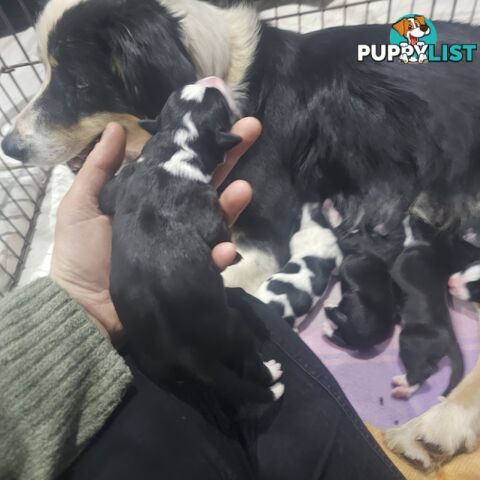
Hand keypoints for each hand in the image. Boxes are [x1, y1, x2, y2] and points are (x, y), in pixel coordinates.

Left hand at [50, 119, 261, 344]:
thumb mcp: (82, 204)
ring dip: (233, 203)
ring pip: (217, 217)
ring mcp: (185, 242)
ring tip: (245, 188)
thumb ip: (100, 167)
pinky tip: (225, 248)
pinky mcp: (192, 270)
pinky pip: (213, 259)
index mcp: (149, 196)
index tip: (217, 114)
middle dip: (230, 154)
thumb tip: (118, 126)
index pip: (179, 163)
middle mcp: (172, 215)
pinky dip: (221, 253)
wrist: (83, 307)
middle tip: (253, 128)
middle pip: (206, 181)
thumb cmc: (80, 253)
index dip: (198, 141)